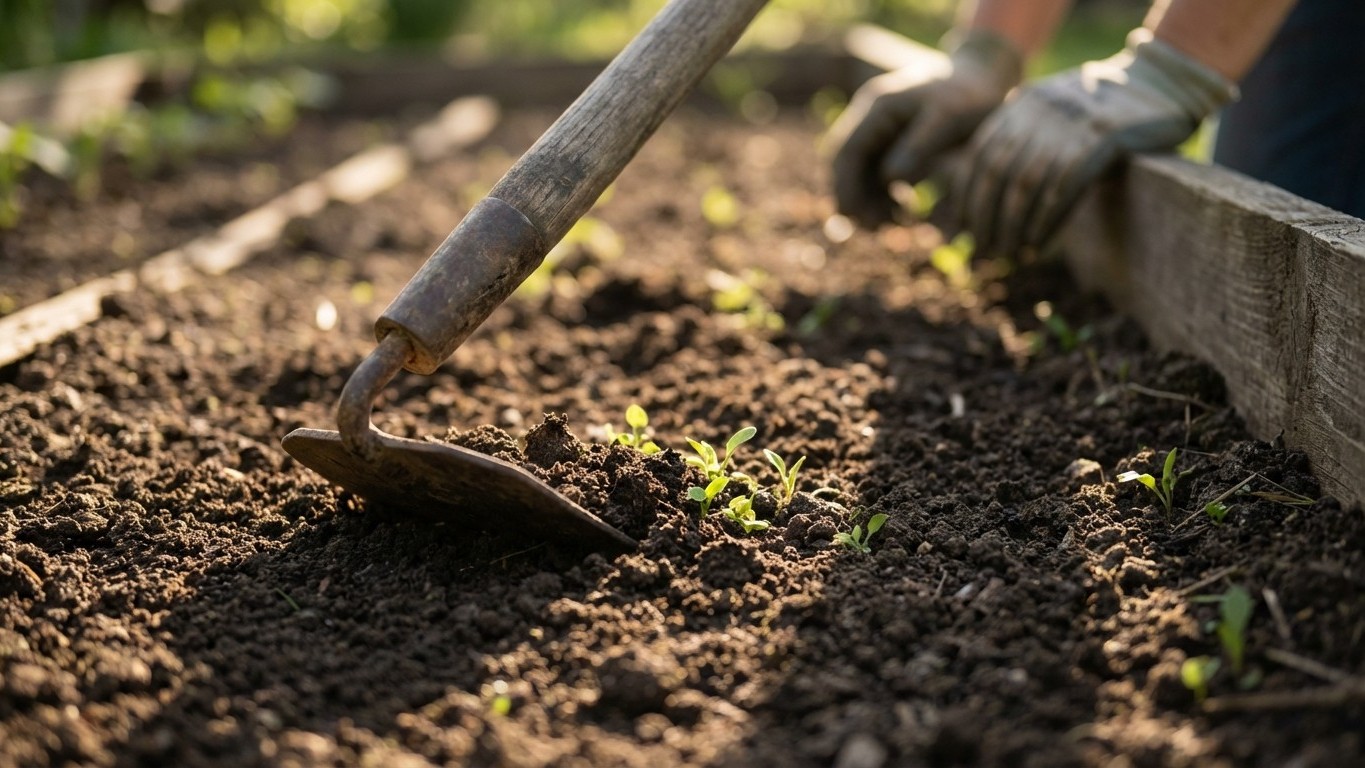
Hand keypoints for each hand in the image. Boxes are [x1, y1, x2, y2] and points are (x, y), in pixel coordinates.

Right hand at [828, 31, 1022, 225]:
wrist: (982, 75)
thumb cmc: (968, 95)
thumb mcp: (947, 117)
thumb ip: (918, 146)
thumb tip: (890, 178)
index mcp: (878, 106)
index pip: (846, 151)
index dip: (845, 186)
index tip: (855, 217)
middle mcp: (870, 116)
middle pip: (846, 164)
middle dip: (855, 198)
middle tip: (876, 228)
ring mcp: (879, 128)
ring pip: (859, 171)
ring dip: (867, 199)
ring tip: (892, 223)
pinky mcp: (891, 141)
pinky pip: (876, 173)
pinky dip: (882, 194)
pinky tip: (900, 210)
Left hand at [955, 30, 1236, 254]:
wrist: (1162, 81)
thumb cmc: (1106, 111)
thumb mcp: (1057, 116)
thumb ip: (1026, 143)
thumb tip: (991, 198)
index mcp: (1023, 103)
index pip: (980, 155)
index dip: (969, 196)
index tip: (966, 228)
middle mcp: (1040, 109)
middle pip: (998, 171)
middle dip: (987, 216)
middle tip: (986, 249)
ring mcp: (1071, 120)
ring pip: (1026, 182)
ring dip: (1014, 224)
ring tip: (1011, 254)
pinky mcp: (1104, 135)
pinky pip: (1064, 185)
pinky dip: (1046, 218)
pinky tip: (1038, 241)